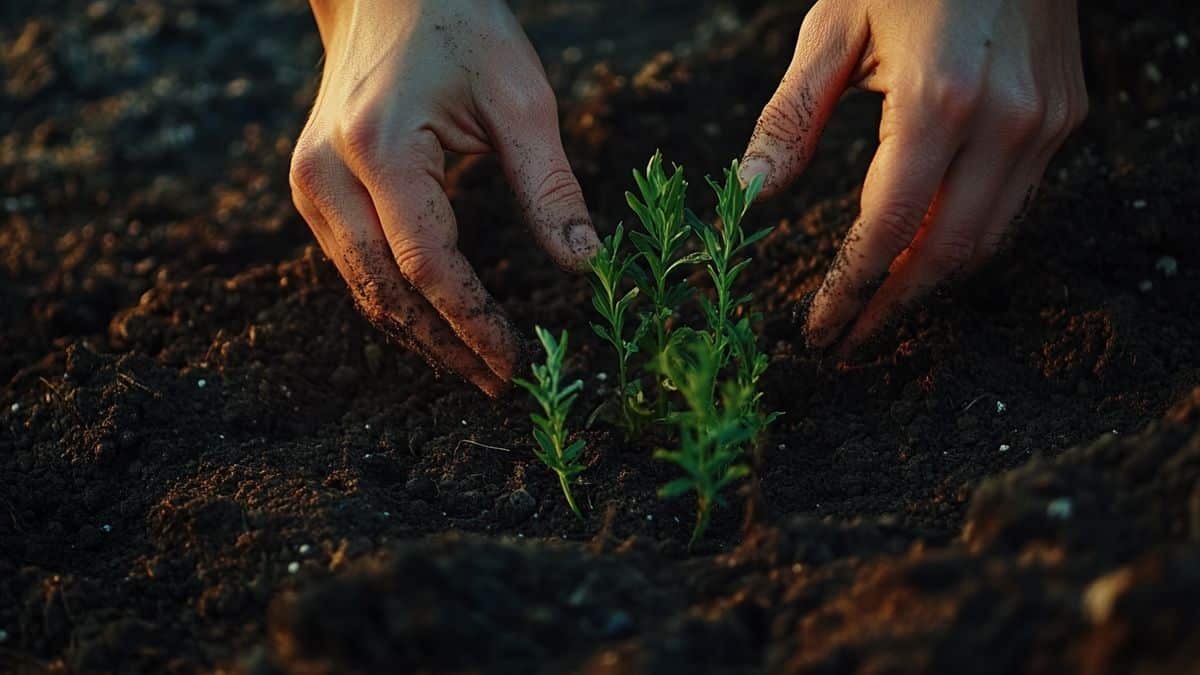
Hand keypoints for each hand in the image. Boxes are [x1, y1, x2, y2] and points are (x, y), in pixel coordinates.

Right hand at [290, 0, 598, 395]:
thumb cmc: (461, 27)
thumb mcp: (520, 97)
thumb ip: (550, 184)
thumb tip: (586, 265)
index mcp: (378, 148)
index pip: (427, 265)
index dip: (473, 323)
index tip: (516, 364)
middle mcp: (326, 175)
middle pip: (384, 292)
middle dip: (445, 347)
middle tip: (501, 384)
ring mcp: (309, 184)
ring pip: (363, 288)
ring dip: (420, 335)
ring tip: (478, 367)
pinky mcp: (312, 188)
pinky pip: (355, 266)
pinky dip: (399, 303)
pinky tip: (441, 324)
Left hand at [740, 0, 1087, 354]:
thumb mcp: (832, 27)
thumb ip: (791, 117)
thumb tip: (750, 194)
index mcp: (937, 100)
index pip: (887, 230)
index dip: (850, 290)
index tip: (818, 332)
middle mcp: (1005, 121)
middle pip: (946, 253)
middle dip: (893, 309)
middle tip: (849, 345)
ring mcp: (1044, 120)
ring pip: (990, 239)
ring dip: (933, 285)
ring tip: (882, 313)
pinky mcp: (1065, 114)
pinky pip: (1017, 202)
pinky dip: (971, 242)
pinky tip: (929, 257)